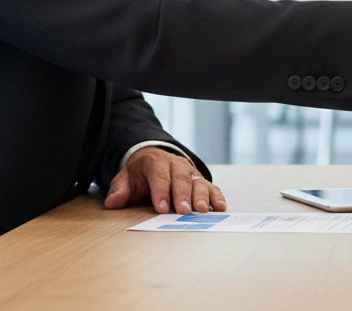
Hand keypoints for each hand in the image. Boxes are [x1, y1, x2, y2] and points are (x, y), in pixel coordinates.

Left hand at [104, 147, 226, 215]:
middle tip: (184, 211)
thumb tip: (113, 202)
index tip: (162, 208)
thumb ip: (119, 189)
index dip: (161, 192)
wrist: (154, 160)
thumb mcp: (125, 178)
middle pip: (181, 179)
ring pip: (197, 182)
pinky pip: (211, 187)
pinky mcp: (200, 180)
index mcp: (156, 162)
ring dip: (201, 196)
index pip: (160, 176)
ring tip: (201, 210)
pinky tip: (220, 207)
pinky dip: (216, 196)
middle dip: (183, 195)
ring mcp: (190, 172)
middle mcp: (177, 165)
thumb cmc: (139, 174)